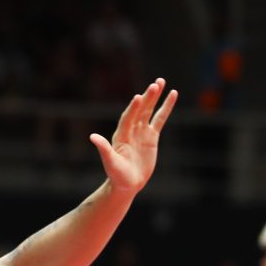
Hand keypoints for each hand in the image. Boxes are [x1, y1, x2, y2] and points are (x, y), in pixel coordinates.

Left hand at [90, 78, 177, 193]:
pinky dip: (166, 107)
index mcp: (120, 135)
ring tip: (161, 81)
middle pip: (140, 110)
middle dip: (148, 97)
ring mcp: (141, 132)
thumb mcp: (111, 163)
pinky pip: (160, 119)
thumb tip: (92, 137)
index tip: (139, 97)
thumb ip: (104, 149)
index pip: (128, 118)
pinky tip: (172, 94)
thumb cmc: (117, 175)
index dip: (133, 108)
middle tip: (156, 83)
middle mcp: (130, 130)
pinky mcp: (151, 137)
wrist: (127, 184)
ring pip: (149, 111)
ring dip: (155, 97)